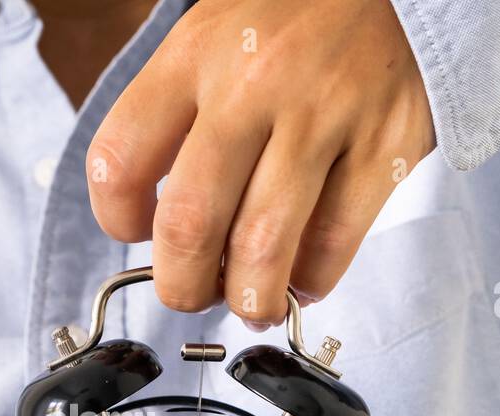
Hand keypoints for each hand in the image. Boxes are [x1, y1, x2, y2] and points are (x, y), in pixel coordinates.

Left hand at [88, 0, 434, 328]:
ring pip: (262, 247)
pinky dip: (311, 282)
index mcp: (194, 55)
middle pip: (189, 223)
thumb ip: (179, 115)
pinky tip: (302, 280)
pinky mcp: (382, 148)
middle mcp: (252, 85)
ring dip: (248, 298)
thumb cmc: (297, 23)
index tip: (138, 235)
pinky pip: (332, 245)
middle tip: (193, 293)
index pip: (120, 160)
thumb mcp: (215, 36)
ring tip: (250, 303)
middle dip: (182, 285)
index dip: (118, 220)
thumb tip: (159, 223)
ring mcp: (322, 118)